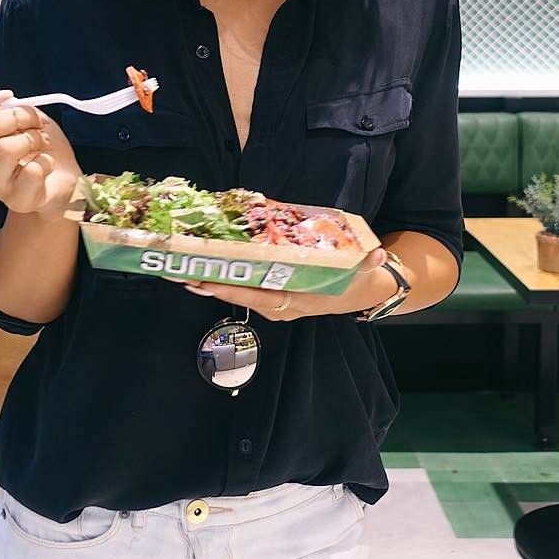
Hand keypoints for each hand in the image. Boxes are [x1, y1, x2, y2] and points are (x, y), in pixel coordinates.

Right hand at [0, 77, 82, 218]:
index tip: (2, 97)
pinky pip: (31, 171)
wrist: (64, 177)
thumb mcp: (19, 113)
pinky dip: (46, 161)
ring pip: (6, 148)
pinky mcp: (18, 200)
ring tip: (40, 144)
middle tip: (34, 123)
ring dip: (33, 138)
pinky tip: (46, 164)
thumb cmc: (40, 146)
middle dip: (20, 115)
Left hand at [173, 245, 392, 321]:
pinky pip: (244, 286)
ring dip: (211, 281)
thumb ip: (369, 262)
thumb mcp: (365, 271)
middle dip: (210, 284)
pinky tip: (207, 265)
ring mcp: (274, 300)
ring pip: (238, 292)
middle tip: (181, 272)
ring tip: (184, 269)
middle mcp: (280, 303)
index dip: (233, 288)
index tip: (206, 281)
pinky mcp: (271, 292)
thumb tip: (376, 255)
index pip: (260, 296)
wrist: (362, 292)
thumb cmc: (357, 279)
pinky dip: (225, 276)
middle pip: (240, 295)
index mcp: (297, 299)